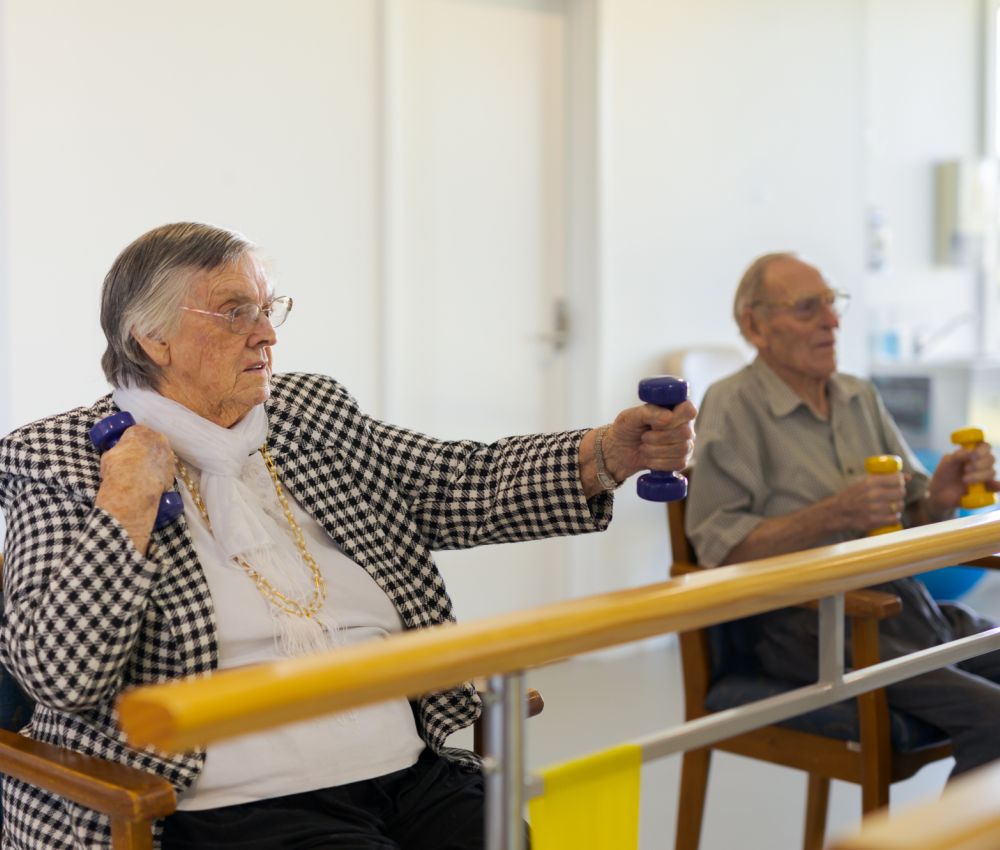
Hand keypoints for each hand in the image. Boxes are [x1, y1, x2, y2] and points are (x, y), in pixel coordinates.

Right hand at [94, 425, 174, 551]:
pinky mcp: (173, 470)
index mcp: (139, 432)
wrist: (133, 489)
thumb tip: (118, 456)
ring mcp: (168, 454)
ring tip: (144, 473)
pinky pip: (166, 470)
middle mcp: (157, 439)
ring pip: (161, 455)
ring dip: (155, 461)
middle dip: (145, 449)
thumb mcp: (108, 457)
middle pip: (151, 441)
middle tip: (137, 460)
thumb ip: (116, 452)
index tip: (128, 448)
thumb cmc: (117, 470)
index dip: (132, 441)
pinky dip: (160, 474)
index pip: (136, 432)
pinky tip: (152, 482)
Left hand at [600, 399, 696, 483]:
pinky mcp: (680, 461)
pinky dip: (659, 463)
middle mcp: (684, 426)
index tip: (656, 424)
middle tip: (644, 437)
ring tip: (644, 447)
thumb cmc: (626, 430)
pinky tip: (649, 459)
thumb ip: (649, 412)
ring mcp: (685, 444)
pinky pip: (679, 463)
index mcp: (674, 410)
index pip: (689, 411)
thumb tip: (668, 417)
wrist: (619, 452)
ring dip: (656, 450)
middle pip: (685, 432)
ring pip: (682, 448)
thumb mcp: (631, 416)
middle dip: (659, 437)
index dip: (674, 418)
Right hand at [831, 472, 905, 534]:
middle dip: (899, 493)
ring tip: (889, 505)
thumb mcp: (864, 481)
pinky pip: (895, 518)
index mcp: (870, 482)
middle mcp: (873, 494)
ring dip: (897, 506)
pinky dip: (894, 517)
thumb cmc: (852, 495)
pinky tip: (888, 514)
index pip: (897, 479)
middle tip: (893, 495)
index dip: (900, 481)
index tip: (897, 483)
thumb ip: (884, 477)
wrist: (838, 512)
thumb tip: (908, 477)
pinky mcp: (874, 521)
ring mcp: (874, 509)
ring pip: (899, 506)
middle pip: (901, 492)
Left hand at [926, 442, 999, 519]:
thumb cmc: (943, 474)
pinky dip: (997, 485)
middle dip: (979, 464)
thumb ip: (958, 455)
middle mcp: (980, 464)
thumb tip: (972, 451)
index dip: (982, 449)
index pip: (985, 447)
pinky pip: (996, 486)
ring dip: (979, 476)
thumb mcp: (947, 462)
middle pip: (990, 459)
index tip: (974, 455)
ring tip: (964, 480)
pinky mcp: (985, 489)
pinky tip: (995, 486)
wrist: (938, 493)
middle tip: (965, 469)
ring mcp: (983, 476)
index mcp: (972, 454)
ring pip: (991, 472)